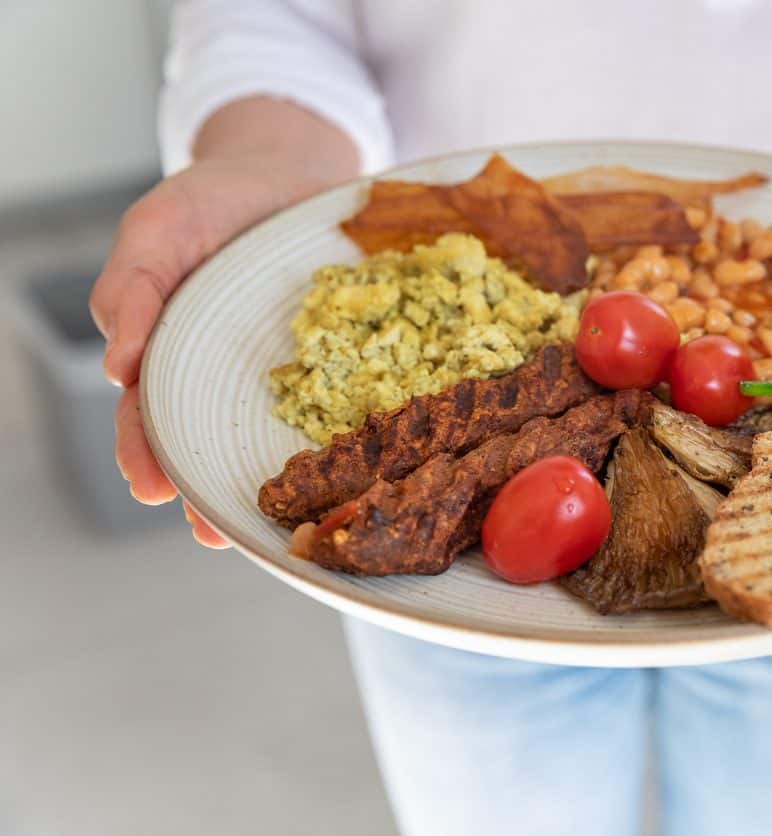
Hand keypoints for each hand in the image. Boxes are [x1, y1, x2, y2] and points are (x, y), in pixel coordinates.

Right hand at [89, 156, 322, 546]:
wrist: (287, 170)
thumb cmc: (209, 202)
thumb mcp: (156, 229)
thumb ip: (131, 289)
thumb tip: (118, 366)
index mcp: (171, 355)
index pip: (148, 415)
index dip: (147, 454)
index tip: (152, 489)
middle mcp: (225, 376)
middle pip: (211, 440)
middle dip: (207, 487)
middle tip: (210, 529)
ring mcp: (284, 373)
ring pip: (274, 435)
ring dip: (271, 477)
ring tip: (273, 522)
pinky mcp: (339, 360)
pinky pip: (340, 401)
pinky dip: (338, 434)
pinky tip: (347, 466)